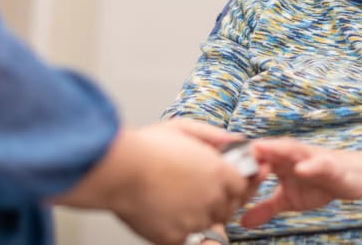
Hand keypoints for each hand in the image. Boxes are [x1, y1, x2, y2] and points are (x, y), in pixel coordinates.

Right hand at [57, 119, 259, 244]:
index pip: (243, 186)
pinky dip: (179, 227)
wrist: (119, 171)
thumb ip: (215, 136)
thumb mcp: (184, 128)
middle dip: (220, 200)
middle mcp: (211, 198)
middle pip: (228, 207)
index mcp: (218, 172)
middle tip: (200, 190)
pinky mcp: (174, 237)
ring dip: (200, 214)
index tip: (228, 182)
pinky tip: (166, 211)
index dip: (236, 184)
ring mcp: (194, 220)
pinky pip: (186, 237)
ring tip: (179, 198)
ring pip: (209, 223)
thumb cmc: (147, 148)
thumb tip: (235, 141)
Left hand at [240, 138, 361, 227]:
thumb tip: (242, 222)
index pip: (252, 158)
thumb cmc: (319, 183)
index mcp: (278, 161)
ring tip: (260, 151)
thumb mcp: (288, 200)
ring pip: (289, 150)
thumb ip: (265, 208)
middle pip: (266, 149)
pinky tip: (300, 169)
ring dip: (275, 150)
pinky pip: (317, 163)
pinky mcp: (328, 164)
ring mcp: (309, 157)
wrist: (354, 177)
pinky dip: (309, 165)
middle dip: (249, 151)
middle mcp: (290, 155)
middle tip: (229, 153)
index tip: (212, 165)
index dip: (235, 161)